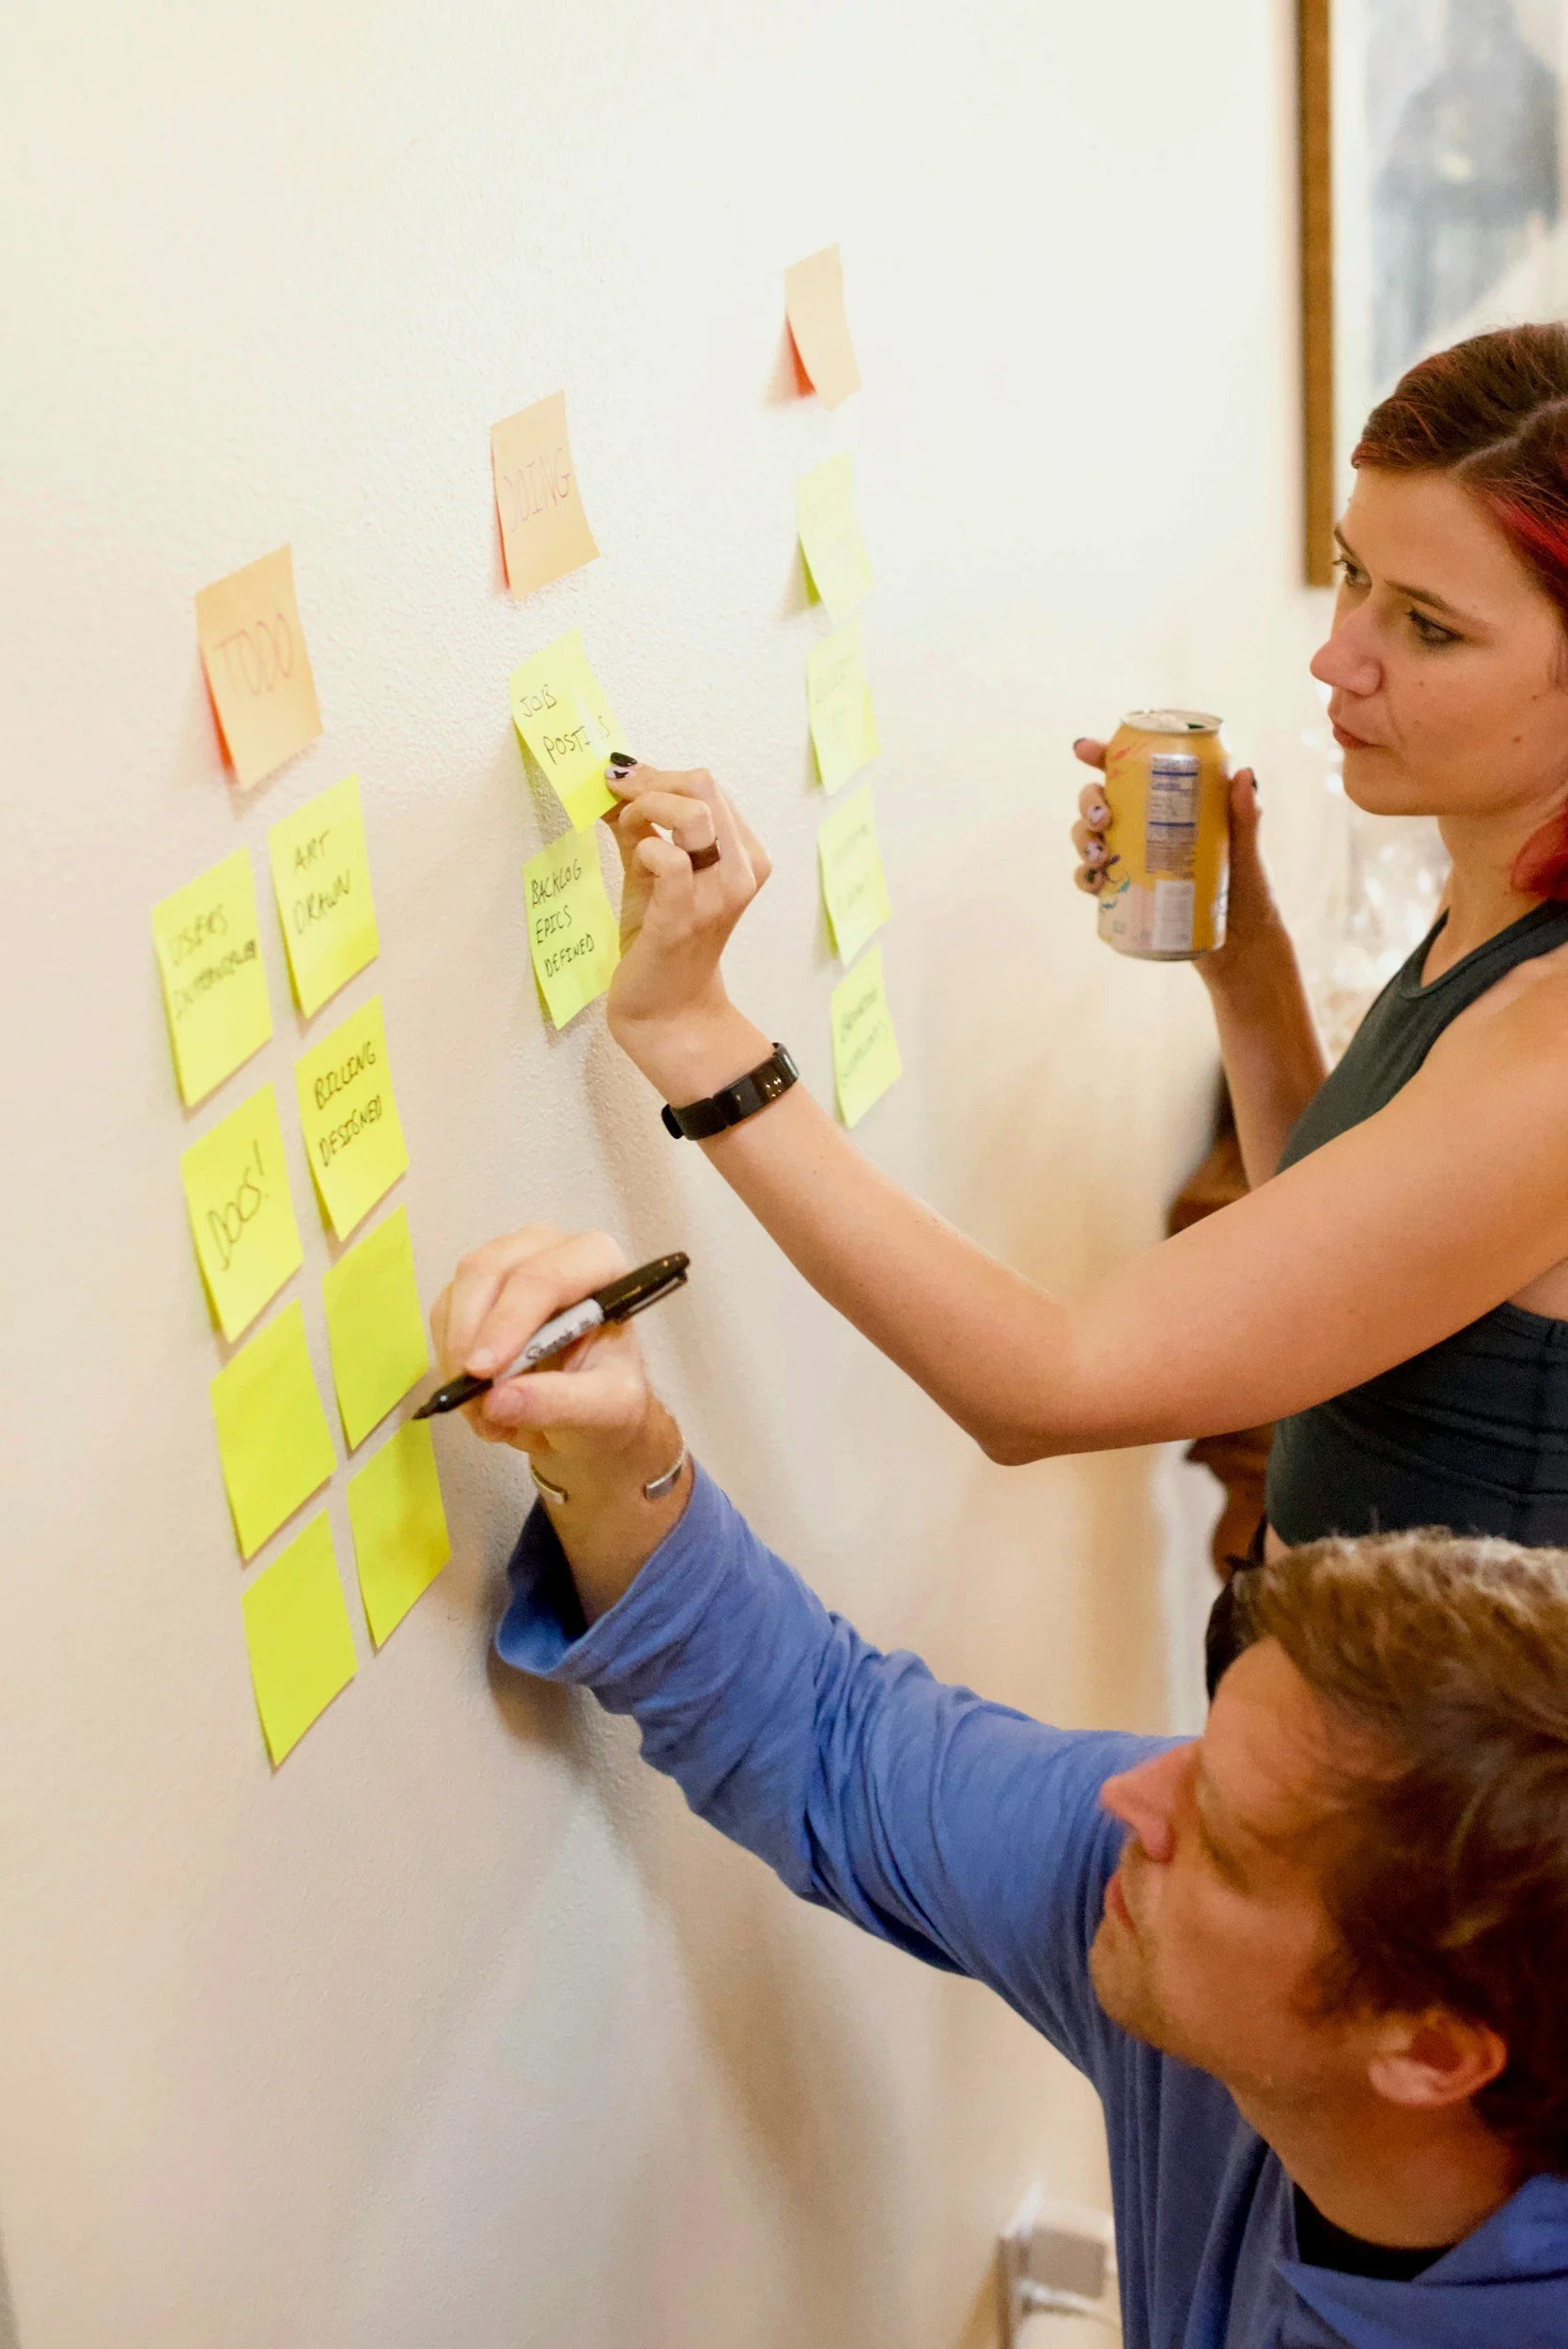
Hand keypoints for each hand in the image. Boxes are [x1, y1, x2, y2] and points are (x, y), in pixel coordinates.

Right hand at [430, 1225, 653, 1477]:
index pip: (545, 1276)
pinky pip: (444, 1315)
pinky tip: (479, 1398)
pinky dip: (450, 1360)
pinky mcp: (475, 1287)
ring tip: (487, 1414)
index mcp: (599, 1263)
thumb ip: (560, 1403)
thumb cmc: (610, 1394)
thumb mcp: (606, 1409)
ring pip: (459, 1291)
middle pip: (489, 1270)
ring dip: (458, 1357)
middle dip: (472, 1338)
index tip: (484, 1373)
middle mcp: (551, 1248)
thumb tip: (496, 1401)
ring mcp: (508, 1261)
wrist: (590, 1407)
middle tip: (475, 1400)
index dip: (509, 1321)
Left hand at [601, 761, 775, 1098]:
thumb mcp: (651, 873)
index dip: (657, 775)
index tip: (620, 782)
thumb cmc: (660, 941)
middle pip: (703, 787)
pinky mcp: (686, 916)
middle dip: (651, 784)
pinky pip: (668, 859)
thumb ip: (640, 828)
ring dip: (648, 809)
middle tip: (617, 800)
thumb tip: (616, 783)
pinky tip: (637, 864)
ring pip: (694, 813)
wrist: (666, 1010)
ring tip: (627, 830)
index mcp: (743, 854)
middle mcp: (742, 870)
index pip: (706, 785)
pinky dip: (644, 849)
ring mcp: (719, 894)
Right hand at [1070, 737, 1285, 979]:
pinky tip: (1094, 881)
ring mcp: (1132, 860)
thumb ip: (1246, 816)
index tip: (1085, 751)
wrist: (1242, 945)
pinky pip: (1092, 879)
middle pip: (1100, 801)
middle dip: (1088, 802)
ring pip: (1088, 837)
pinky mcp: (1126, 893)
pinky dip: (1084, 877)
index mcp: (1172, 805)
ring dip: (1081, 839)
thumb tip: (1246, 775)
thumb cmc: (1249, 890)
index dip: (1102, 756)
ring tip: (1099, 855)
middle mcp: (1145, 828)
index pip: (1132, 771)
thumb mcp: (1247, 850)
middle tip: (1102, 818)